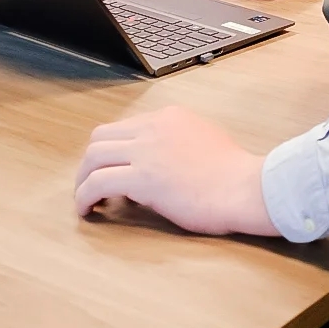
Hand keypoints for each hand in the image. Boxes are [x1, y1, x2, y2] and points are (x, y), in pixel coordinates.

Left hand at [74, 105, 278, 235]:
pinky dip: (85, 197)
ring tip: (87, 200)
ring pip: (93, 157)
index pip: (126, 127)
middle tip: (92, 184)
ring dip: (83, 179)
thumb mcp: (206, 140)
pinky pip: (97, 183)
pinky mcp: (142, 178)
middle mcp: (154, 127)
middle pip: (101, 137)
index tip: (115, 171)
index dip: (114, 151)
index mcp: (170, 117)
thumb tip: (161, 163)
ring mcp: (146, 150)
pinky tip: (88, 210)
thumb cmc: (235, 173)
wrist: (245, 188)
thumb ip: (180, 142)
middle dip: (90, 162)